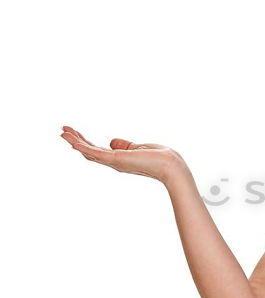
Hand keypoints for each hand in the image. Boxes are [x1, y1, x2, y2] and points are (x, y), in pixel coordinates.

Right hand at [60, 125, 183, 183]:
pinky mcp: (114, 159)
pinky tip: (71, 138)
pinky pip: (93, 151)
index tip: (75, 134)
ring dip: (74, 141)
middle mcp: (114, 163)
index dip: (86, 143)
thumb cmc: (159, 158)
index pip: (98, 151)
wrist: (170, 166)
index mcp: (119, 160)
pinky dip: (80, 145)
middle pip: (90, 152)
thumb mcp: (138, 148)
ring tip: (62, 132)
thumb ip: (124, 145)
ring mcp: (113, 162)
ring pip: (88, 152)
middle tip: (63, 131)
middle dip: (76, 141)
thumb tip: (111, 142)